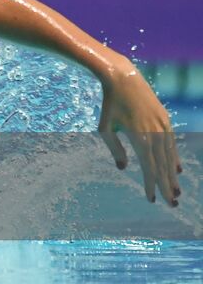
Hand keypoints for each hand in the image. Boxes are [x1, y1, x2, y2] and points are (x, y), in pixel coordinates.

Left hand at [98, 64, 181, 205]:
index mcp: (140, 138)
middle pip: (163, 166)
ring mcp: (163, 127)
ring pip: (170, 156)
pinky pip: (172, 144)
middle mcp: (155, 134)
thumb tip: (124, 168)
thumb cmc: (110, 105)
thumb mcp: (105, 128)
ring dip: (173, 175)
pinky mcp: (166, 120)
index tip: (152, 199)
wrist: (124, 79)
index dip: (151, 185)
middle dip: (167, 186)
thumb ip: (115, 149)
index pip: (149, 168)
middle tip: (172, 204)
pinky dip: (175, 158)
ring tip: (176, 192)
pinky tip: (177, 170)